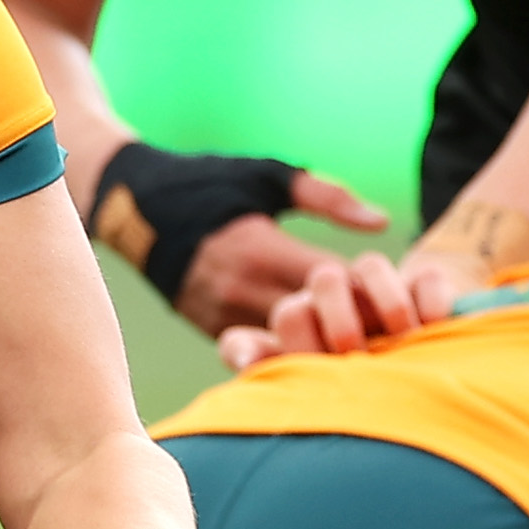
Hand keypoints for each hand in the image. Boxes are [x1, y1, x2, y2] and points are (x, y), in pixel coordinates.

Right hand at [173, 177, 390, 334]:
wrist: (134, 211)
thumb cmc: (212, 185)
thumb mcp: (270, 177)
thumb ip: (328, 197)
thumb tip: (381, 222)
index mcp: (260, 249)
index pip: (331, 283)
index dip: (369, 289)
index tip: (395, 288)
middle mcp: (242, 290)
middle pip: (317, 324)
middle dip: (356, 325)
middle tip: (387, 323)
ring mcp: (225, 318)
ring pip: (292, 346)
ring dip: (326, 343)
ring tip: (359, 338)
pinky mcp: (214, 334)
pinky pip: (265, 350)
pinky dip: (294, 348)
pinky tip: (319, 342)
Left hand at [219, 247, 468, 370]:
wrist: (399, 350)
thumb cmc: (337, 370)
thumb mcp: (300, 369)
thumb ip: (266, 361)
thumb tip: (241, 357)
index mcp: (305, 315)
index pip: (291, 314)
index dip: (300, 343)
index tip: (317, 371)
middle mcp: (340, 295)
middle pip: (326, 279)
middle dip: (339, 318)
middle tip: (354, 355)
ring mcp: (381, 287)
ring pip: (372, 266)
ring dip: (385, 299)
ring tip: (402, 338)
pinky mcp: (424, 284)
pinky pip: (426, 276)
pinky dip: (431, 300)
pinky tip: (433, 327)